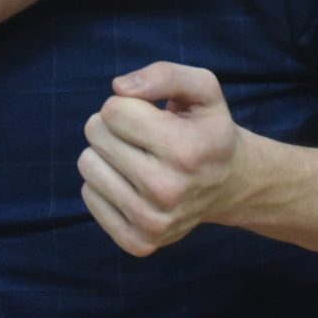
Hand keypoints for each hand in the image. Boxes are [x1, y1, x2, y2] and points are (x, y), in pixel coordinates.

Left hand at [78, 62, 243, 257]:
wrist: (229, 185)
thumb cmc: (208, 129)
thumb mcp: (203, 89)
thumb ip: (164, 75)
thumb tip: (118, 87)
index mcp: (186, 149)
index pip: (113, 111)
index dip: (127, 105)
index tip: (150, 115)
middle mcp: (168, 189)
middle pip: (97, 135)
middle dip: (114, 126)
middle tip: (143, 136)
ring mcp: (152, 221)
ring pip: (87, 165)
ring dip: (106, 154)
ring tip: (137, 157)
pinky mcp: (138, 242)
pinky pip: (89, 196)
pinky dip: (105, 183)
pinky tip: (133, 183)